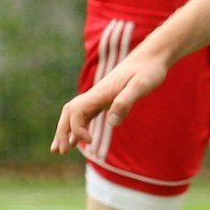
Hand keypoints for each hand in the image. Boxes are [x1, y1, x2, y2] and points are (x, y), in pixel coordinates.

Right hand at [51, 49, 171, 153]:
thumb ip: (125, 102)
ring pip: (74, 114)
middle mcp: (95, 94)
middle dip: (62, 132)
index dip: (77, 129)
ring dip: (66, 130)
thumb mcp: (141, 86)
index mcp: (100, 92)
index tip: (90, 142)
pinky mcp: (105, 98)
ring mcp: (99, 96)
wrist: (151, 57)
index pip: (77, 112)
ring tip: (60, 149)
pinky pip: (85, 114)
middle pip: (69, 113)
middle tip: (59, 152)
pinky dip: (78, 126)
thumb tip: (111, 123)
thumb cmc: (148, 71)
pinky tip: (78, 139)